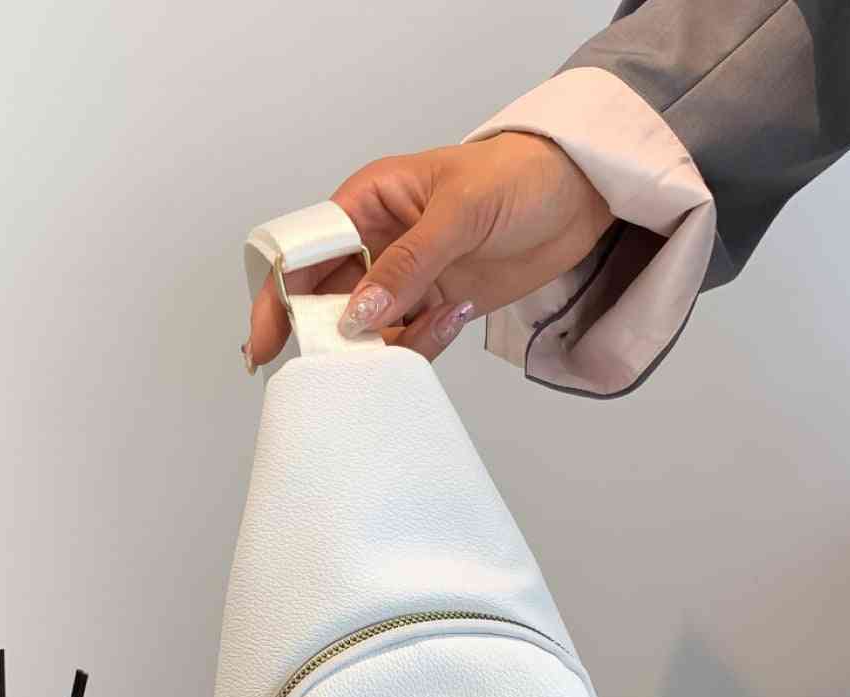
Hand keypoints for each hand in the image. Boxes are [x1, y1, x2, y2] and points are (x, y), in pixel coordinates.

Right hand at [245, 132, 612, 368]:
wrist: (580, 196)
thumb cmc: (519, 177)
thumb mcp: (460, 212)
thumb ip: (408, 265)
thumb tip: (360, 314)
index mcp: (367, 203)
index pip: (305, 251)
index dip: (279, 295)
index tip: (269, 341)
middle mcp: (376, 243)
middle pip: (325, 300)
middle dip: (326, 334)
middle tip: (333, 366)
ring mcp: (404, 279)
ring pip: (367, 330)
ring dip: (385, 345)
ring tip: (432, 322)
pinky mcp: (434, 306)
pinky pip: (408, 342)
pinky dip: (422, 345)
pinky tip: (456, 317)